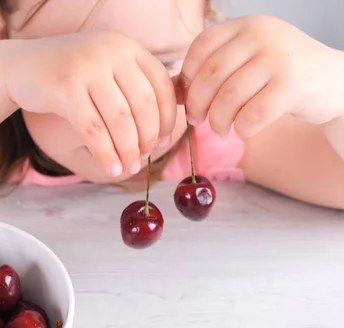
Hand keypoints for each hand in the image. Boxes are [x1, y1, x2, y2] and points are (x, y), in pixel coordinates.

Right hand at [6, 32, 175, 176]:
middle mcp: (110, 53)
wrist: (21, 66)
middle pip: (144, 105)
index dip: (168, 118)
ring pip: (120, 120)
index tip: (164, 141)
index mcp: (126, 47)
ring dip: (128, 150)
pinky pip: (94, 131)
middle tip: (146, 157)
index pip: (161, 86)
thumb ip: (136, 80)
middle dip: (148, 138)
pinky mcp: (65, 90)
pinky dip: (106, 154)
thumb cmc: (70, 72)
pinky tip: (112, 168)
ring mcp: (87, 69)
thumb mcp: (106, 66)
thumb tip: (180, 104)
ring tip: (129, 167)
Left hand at [178, 15, 343, 138]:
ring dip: (217, 121)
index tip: (188, 96)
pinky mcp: (293, 86)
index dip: (187, 76)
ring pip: (228, 98)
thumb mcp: (245, 63)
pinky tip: (242, 131)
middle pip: (210, 75)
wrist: (333, 82)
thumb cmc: (278, 75)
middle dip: (197, 104)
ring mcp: (278, 59)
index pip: (200, 47)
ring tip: (220, 128)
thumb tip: (170, 93)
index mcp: (245, 26)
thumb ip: (209, 72)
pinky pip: (252, 115)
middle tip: (197, 120)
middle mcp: (261, 36)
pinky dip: (241, 129)